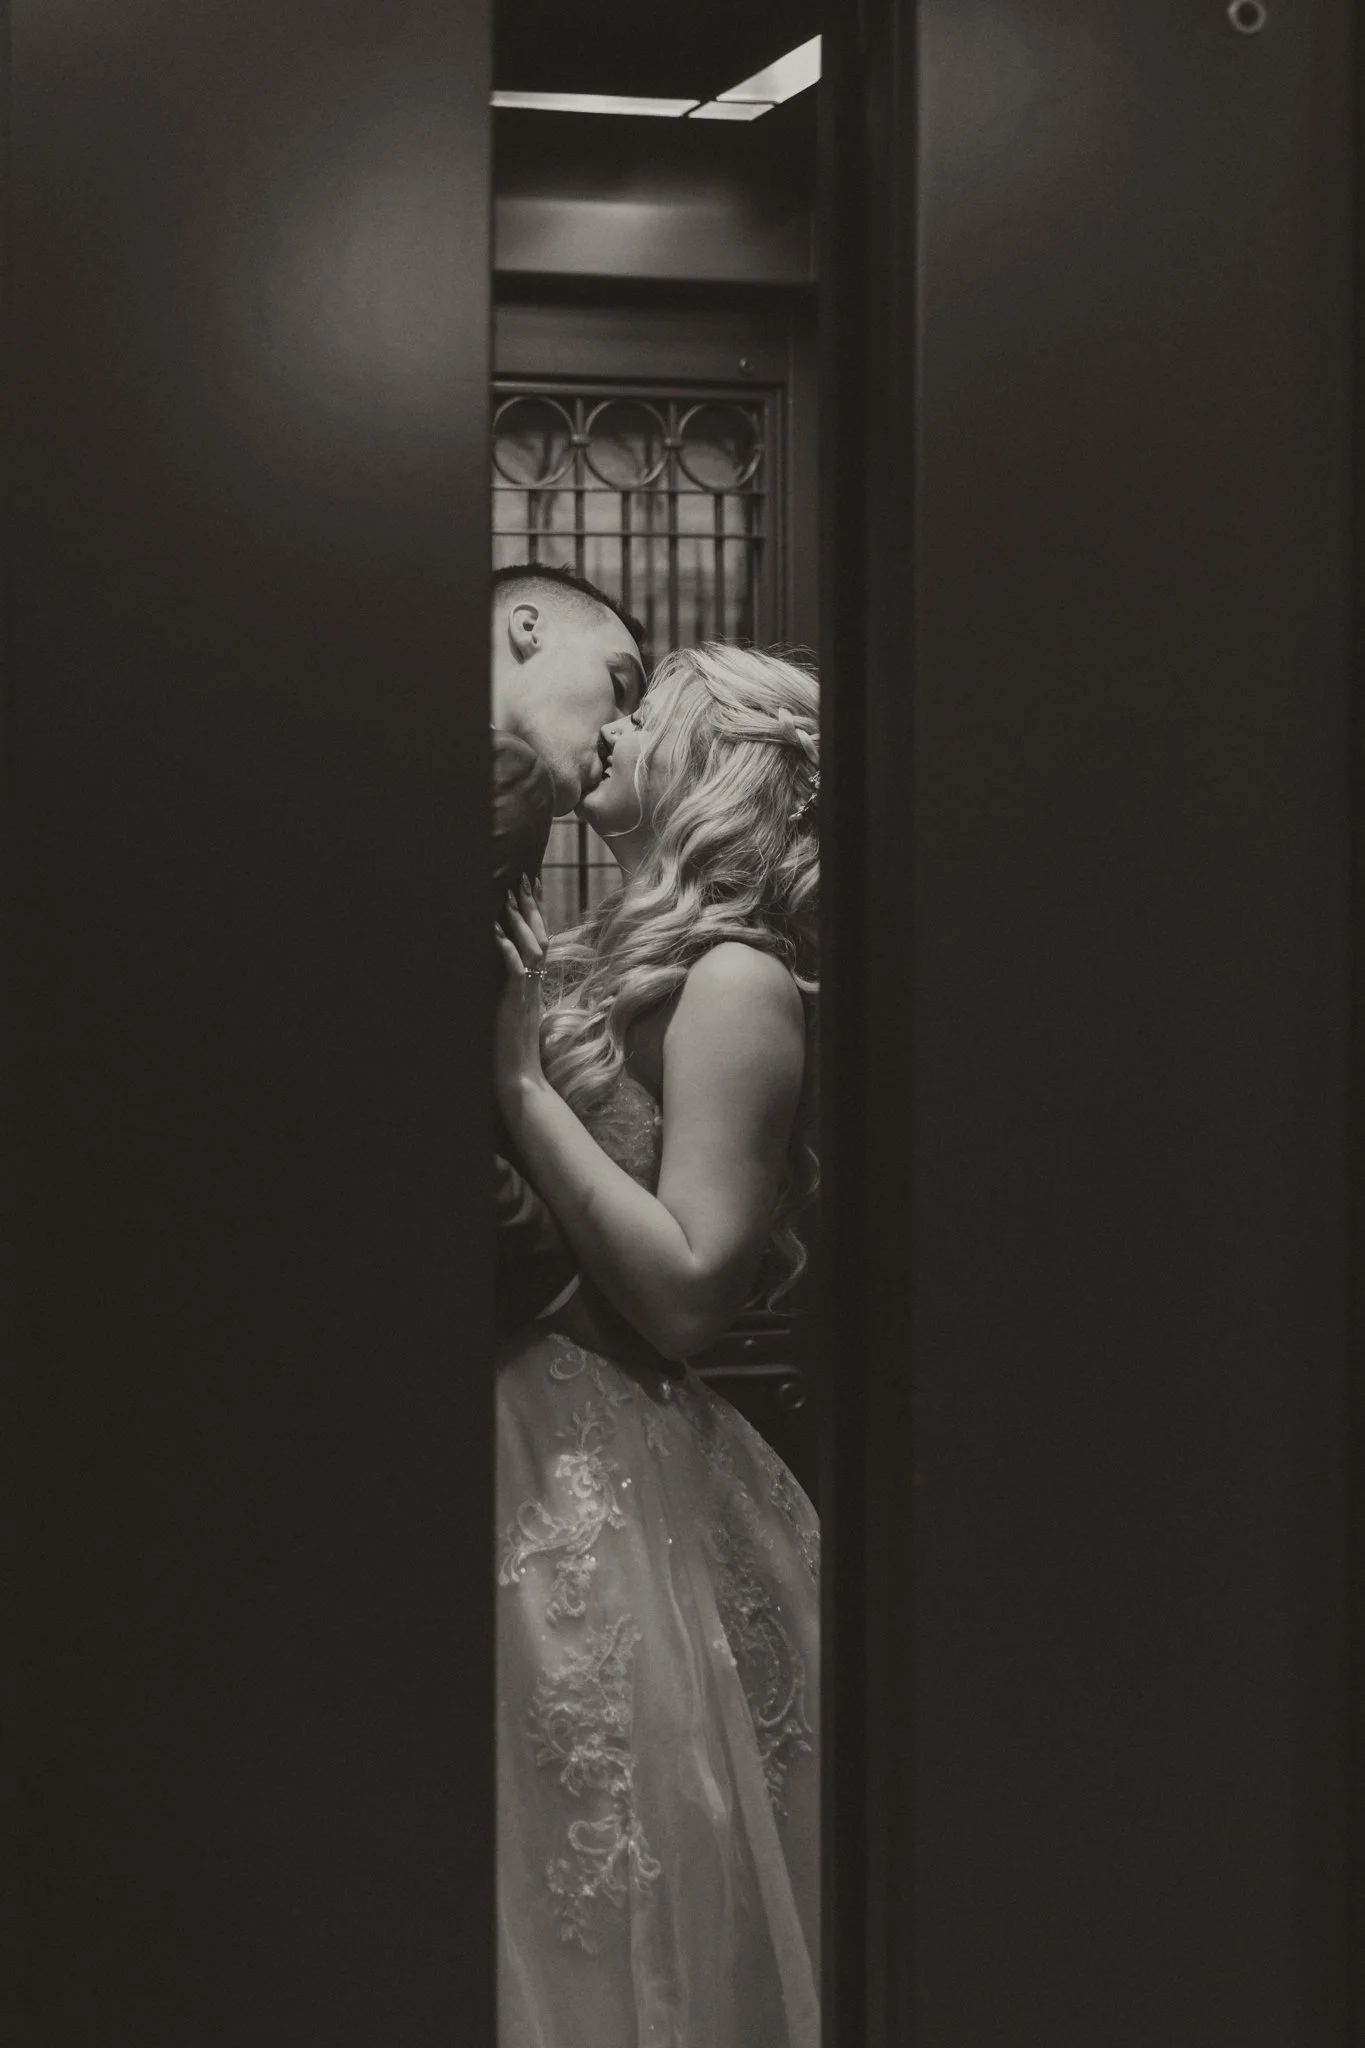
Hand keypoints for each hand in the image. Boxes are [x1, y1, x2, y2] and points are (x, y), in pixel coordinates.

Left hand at [494, 875, 551, 1114]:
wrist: (520, 1075)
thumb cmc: (513, 1048)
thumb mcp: (513, 1011)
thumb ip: (513, 989)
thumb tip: (507, 971)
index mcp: (535, 983)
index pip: (540, 939)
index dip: (537, 913)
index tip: (533, 888)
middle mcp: (535, 984)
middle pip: (540, 937)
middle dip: (531, 907)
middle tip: (523, 879)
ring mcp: (528, 992)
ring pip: (531, 949)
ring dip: (519, 923)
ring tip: (507, 899)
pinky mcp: (517, 1003)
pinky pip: (515, 971)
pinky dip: (506, 950)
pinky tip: (495, 934)